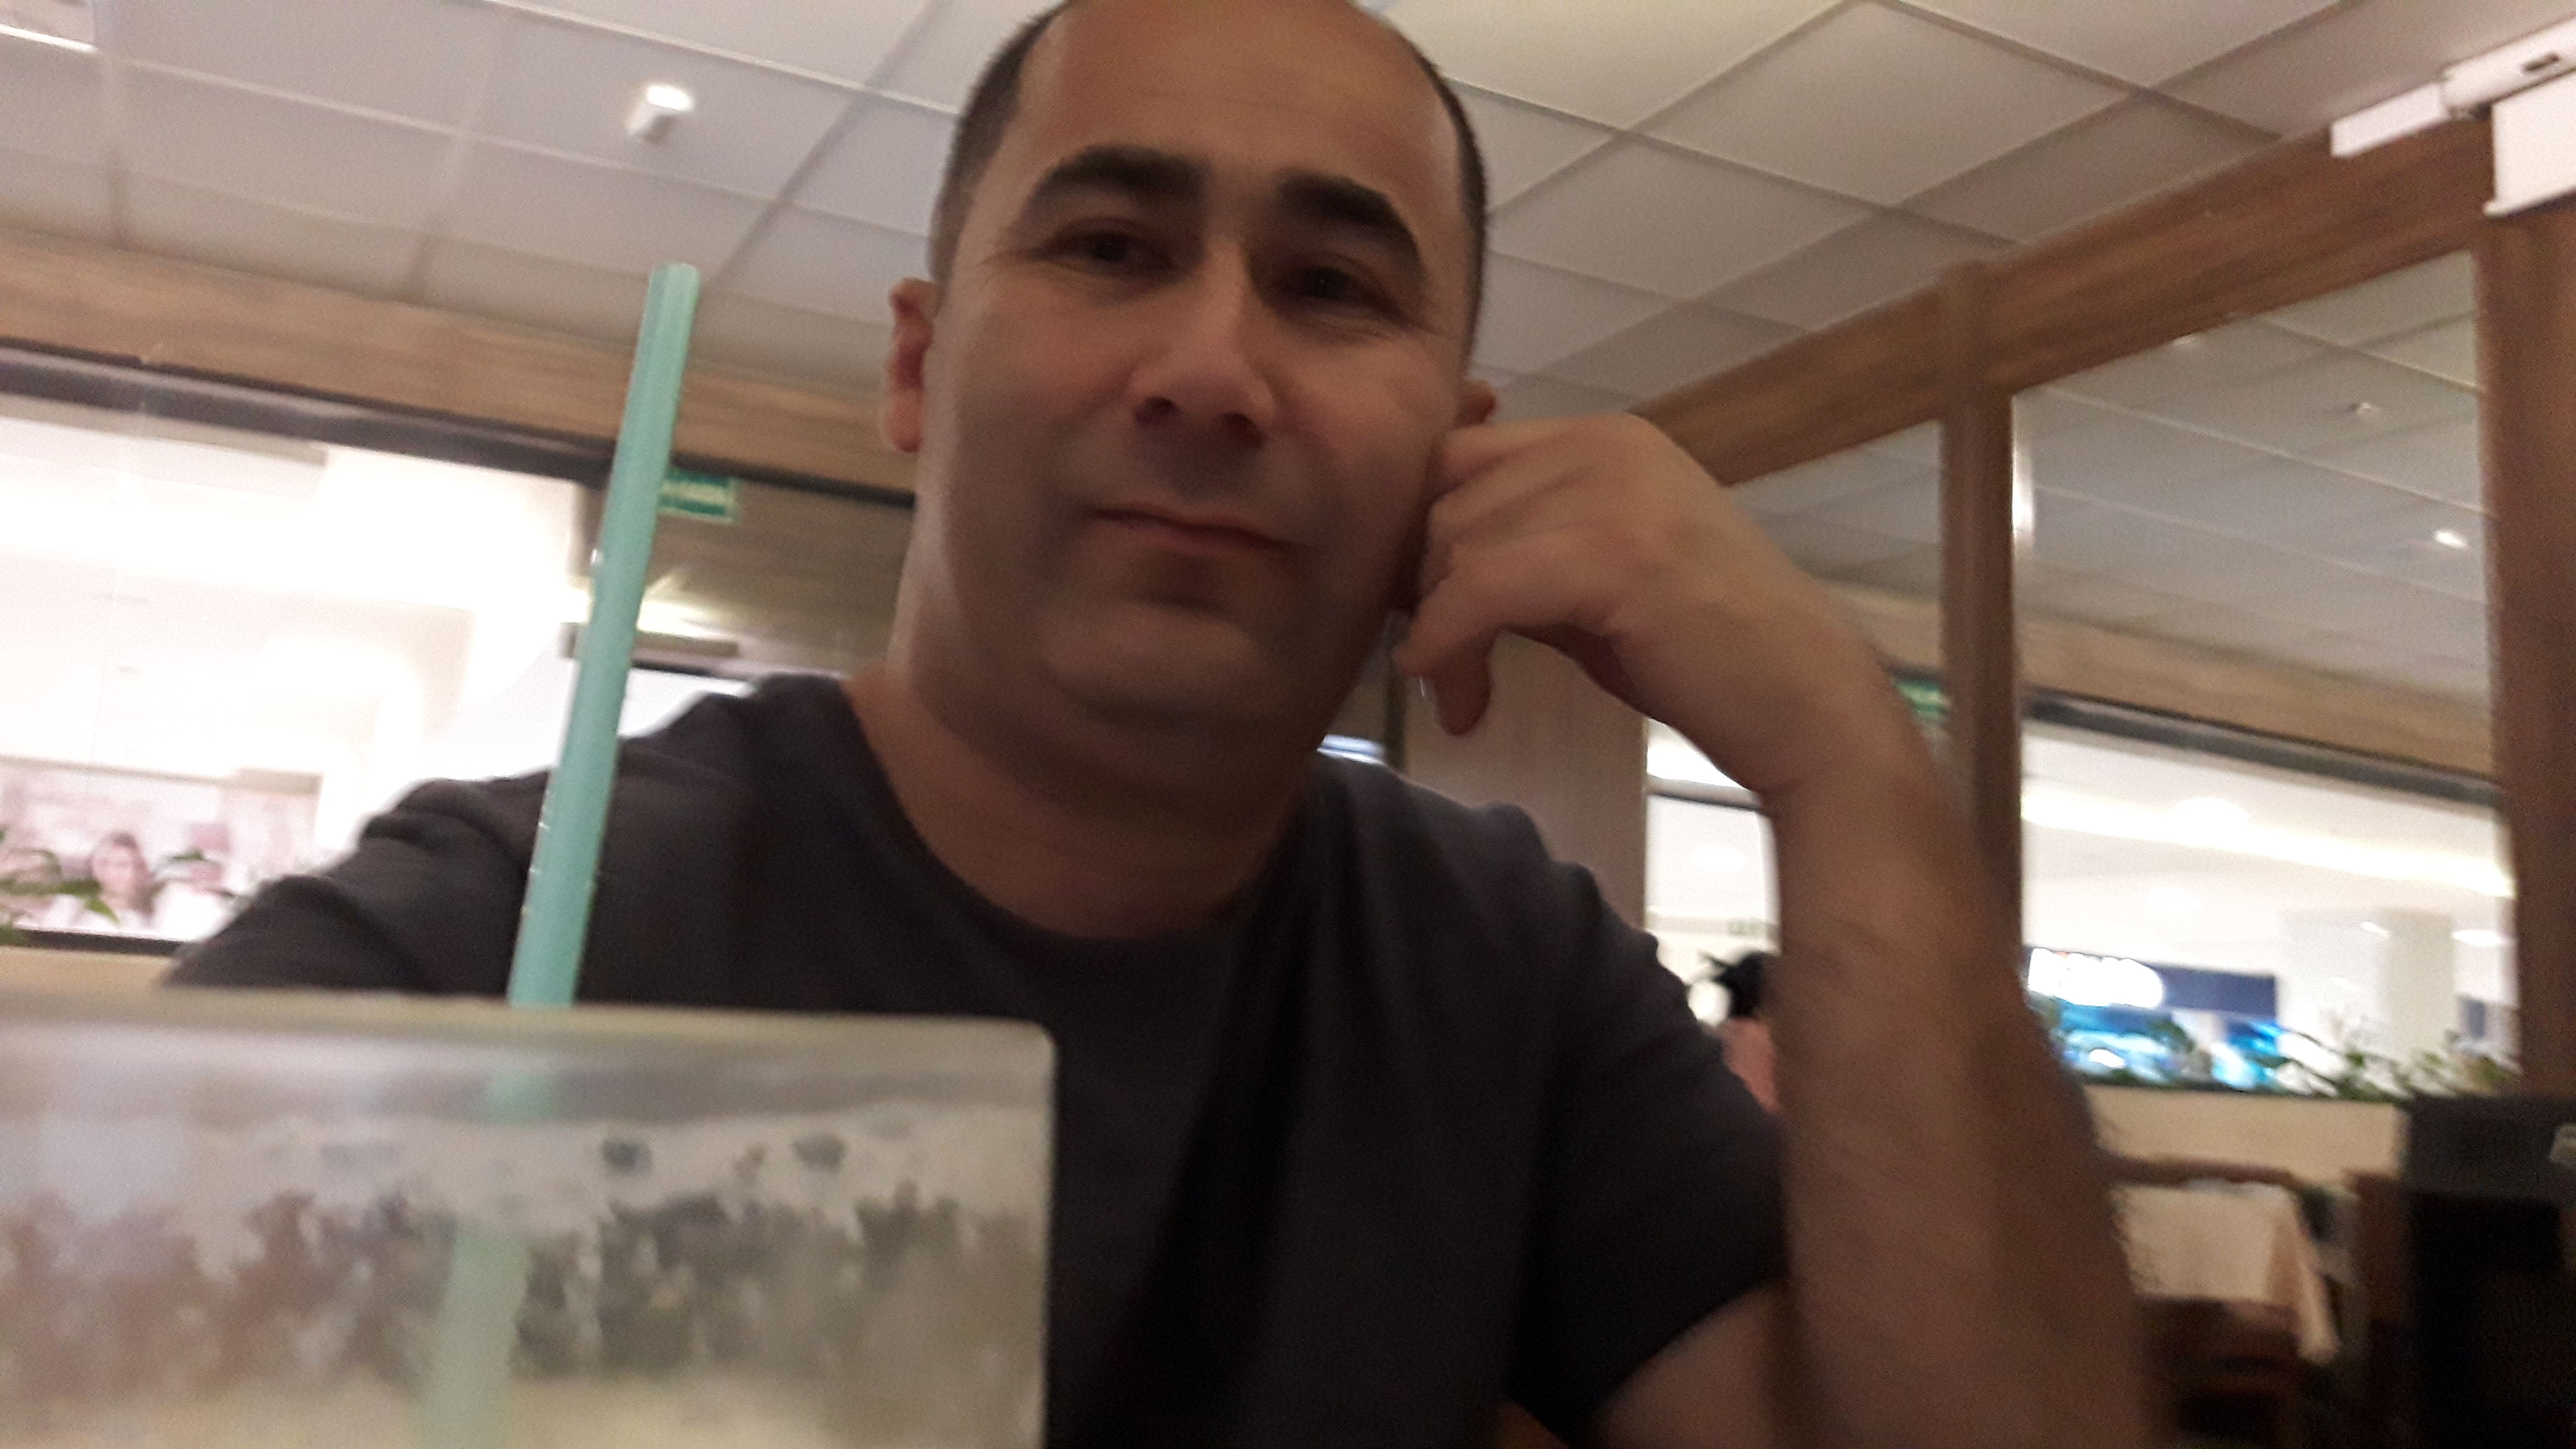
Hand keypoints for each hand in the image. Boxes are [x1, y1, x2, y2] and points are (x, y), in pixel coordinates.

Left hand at [1391, 415, 1913, 799]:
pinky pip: (1481, 590)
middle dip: (1426, 593)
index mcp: (1604, 438)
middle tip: (1442, 671)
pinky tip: (1458, 698)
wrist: (1808, 705)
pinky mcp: (1616, 556)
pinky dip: (1448, 645)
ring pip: (1457, 545)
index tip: (1425, 612)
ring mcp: (1616, 493)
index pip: (1457, 457)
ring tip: (1462, 697)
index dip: (1421, 536)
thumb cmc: (1702, 654)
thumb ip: (1522, 549)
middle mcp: (1607, 444)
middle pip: (1447, 500)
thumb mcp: (1595, 579)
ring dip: (1440, 635)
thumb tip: (1418, 564)